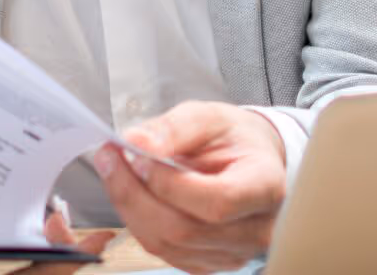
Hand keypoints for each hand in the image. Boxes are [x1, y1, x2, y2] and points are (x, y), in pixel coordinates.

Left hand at [92, 101, 287, 274]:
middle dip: (135, 194)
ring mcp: (234, 253)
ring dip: (130, 207)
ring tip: (115, 170)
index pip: (217, 201)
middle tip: (110, 158)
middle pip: (184, 229)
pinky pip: (163, 252)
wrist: (251, 161)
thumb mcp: (210, 116)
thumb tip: (138, 141)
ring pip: (167, 245)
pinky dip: (138, 222)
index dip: (170, 184)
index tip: (139, 155)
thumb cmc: (234, 139)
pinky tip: (132, 194)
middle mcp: (257, 229)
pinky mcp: (210, 262)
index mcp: (266, 186)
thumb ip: (176, 127)